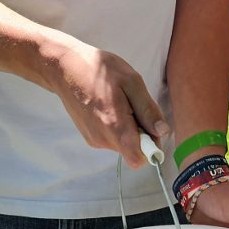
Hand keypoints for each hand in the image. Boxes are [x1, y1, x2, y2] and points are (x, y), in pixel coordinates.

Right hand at [47, 41, 168, 167]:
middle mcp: (103, 139)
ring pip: (122, 144)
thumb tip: (162, 132)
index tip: (151, 128)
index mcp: (115, 126)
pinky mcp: (89, 137)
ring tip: (119, 102)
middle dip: (141, 133)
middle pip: (132, 150)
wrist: (66, 69)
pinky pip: (111, 139)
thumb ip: (147, 109)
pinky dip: (116, 127)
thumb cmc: (99, 70)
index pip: (138, 159)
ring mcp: (94, 139)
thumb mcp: (131, 82)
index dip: (151, 148)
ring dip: (128, 129)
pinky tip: (109, 106)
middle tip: (133, 106)